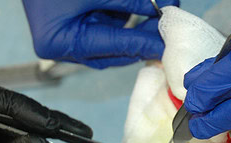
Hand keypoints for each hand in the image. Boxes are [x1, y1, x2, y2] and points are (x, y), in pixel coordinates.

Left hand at [0, 85, 91, 142]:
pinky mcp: (1, 138)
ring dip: (55, 125)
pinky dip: (53, 136)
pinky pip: (31, 131)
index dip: (21, 108)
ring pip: (25, 116)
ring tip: (83, 135)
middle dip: (44, 118)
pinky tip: (75, 139)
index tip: (49, 125)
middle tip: (75, 131)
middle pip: (10, 106)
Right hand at [22, 0, 179, 68]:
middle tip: (169, 25)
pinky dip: (125, 19)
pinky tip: (144, 11)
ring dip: (138, 28)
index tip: (168, 41)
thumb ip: (126, 0)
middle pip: (115, 50)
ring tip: (161, 13)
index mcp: (60, 42)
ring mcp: (71, 38)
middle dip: (143, 35)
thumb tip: (159, 7)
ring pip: (115, 41)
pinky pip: (108, 29)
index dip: (144, 42)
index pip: (113, 45)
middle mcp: (65, 47)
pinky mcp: (78, 28)